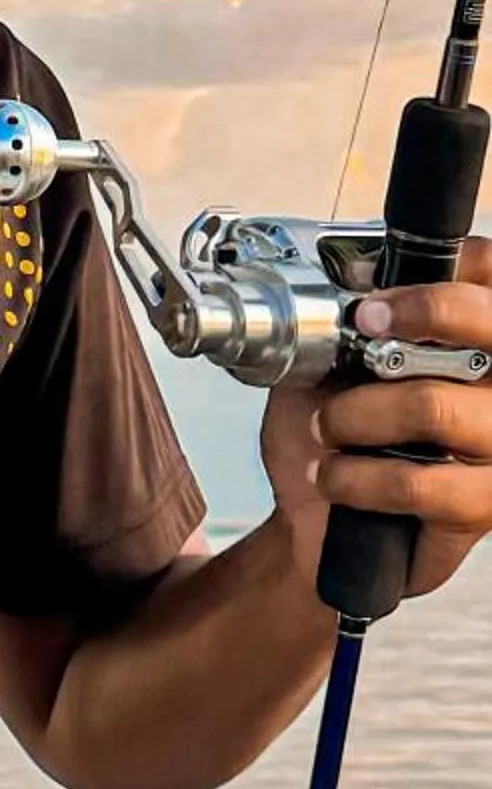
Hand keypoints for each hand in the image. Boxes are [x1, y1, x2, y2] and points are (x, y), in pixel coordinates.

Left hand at [260, 234, 491, 597]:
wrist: (315, 524)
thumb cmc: (339, 440)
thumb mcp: (334, 370)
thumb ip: (359, 326)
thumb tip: (357, 285)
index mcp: (483, 345)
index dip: (460, 264)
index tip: (393, 283)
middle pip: (489, 325)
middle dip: (418, 316)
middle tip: (365, 327)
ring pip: (435, 407)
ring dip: (359, 414)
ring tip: (328, 426)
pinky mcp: (481, 505)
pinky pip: (418, 482)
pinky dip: (357, 477)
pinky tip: (333, 475)